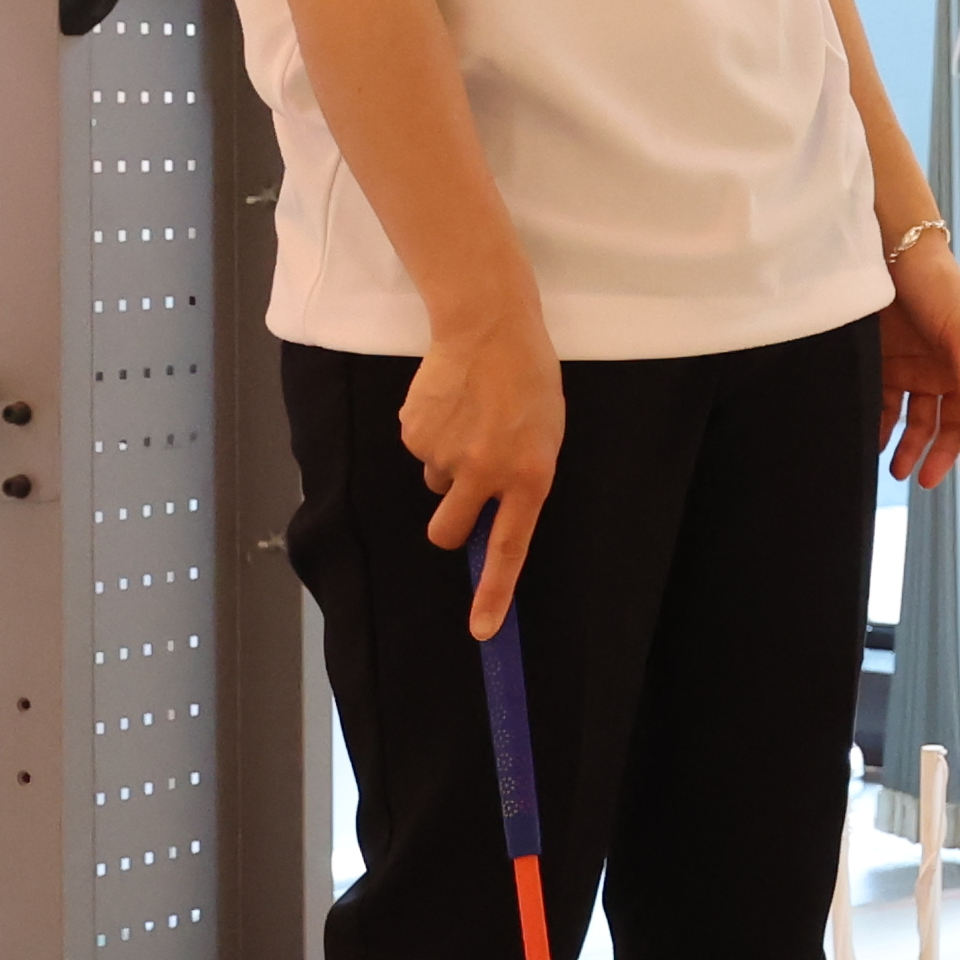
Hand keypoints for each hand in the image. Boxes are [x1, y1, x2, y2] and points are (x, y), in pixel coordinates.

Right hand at [402, 296, 564, 634]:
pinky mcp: (414, 433)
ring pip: (435, 486)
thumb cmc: (529, 382)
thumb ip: (520, 481)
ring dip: (447, 467)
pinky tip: (450, 403)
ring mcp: (445, 454)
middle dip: (450, 523)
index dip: (493, 594)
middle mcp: (484, 473)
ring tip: (470, 421)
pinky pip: (420, 452)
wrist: (490, 327)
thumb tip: (489, 519)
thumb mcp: (545, 437)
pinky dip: (433, 435)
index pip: (508, 550)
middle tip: (466, 486)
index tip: (482, 632)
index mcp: (528, 476)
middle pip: (447, 532)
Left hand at [881, 240, 959, 487]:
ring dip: (911, 448)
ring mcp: (920, 371)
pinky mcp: (890, 367)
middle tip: (925, 480)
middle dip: (941, 453)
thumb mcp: (959, 327)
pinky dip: (883, 427)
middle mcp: (952, 371)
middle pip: (952, 423)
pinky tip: (875, 443)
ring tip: (897, 470)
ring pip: (920, 422)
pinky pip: (888, 407)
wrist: (892, 254)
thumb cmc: (937, 285)